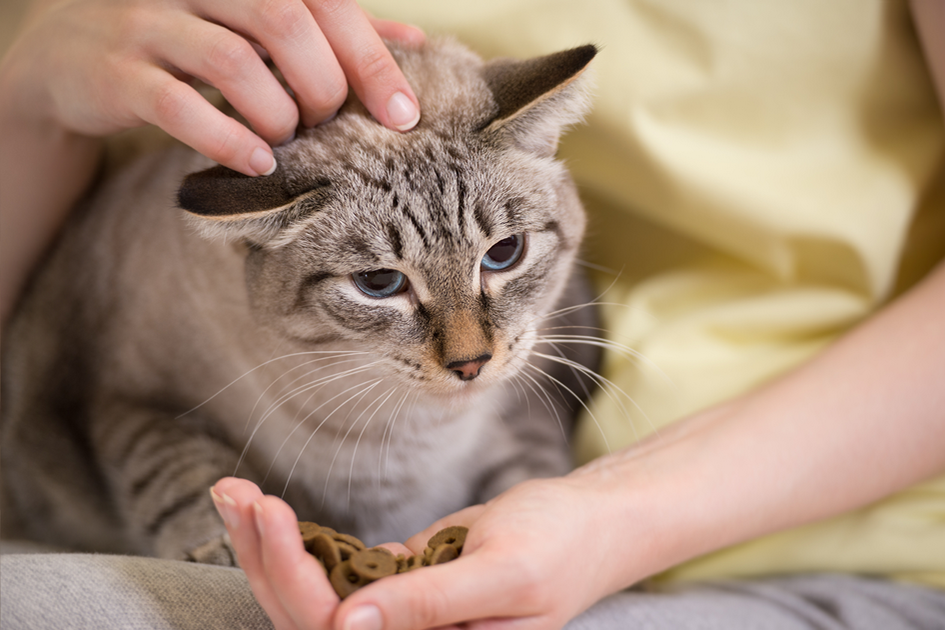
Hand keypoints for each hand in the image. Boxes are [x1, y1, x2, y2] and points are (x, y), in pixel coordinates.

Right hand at [3, 0, 422, 175]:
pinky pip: (177, 104)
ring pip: (232, 61)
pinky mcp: (117, 72)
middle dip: (324, 85)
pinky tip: (255, 162)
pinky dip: (225, 137)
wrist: (75, 54)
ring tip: (289, 141)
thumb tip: (414, 41)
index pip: (324, 1)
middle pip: (283, 20)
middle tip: (330, 126)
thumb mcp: (259, 26)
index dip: (371, 57)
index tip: (402, 115)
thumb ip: (330, 30)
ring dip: (277, 113)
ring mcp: (149, 22)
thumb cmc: (190, 38)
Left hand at [212, 474, 631, 629]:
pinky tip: (264, 510)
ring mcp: (394, 618)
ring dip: (268, 547)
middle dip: (265, 556)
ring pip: (311, 595)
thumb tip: (347, 627)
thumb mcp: (505, 573)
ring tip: (232, 495)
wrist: (588, 524)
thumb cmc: (560, 546)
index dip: (294, 578)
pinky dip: (295, 540)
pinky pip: (332, 571)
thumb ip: (431, 605)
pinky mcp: (394, 588)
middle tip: (233, 493)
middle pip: (309, 617)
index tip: (268, 514)